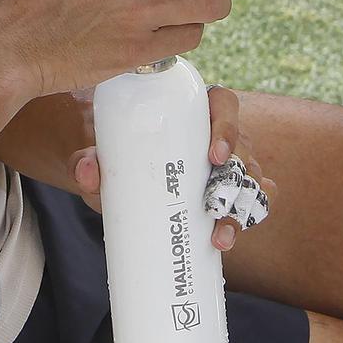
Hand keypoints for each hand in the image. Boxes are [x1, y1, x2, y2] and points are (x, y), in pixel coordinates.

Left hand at [67, 85, 276, 250]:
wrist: (123, 185)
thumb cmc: (120, 161)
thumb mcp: (104, 160)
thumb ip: (87, 162)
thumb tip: (87, 170)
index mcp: (195, 112)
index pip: (224, 105)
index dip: (227, 127)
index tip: (214, 155)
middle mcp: (220, 135)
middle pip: (243, 148)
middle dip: (238, 178)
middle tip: (213, 205)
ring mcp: (232, 165)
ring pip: (251, 181)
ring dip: (240, 210)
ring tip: (220, 238)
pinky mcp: (232, 193)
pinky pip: (255, 202)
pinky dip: (251, 217)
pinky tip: (235, 233)